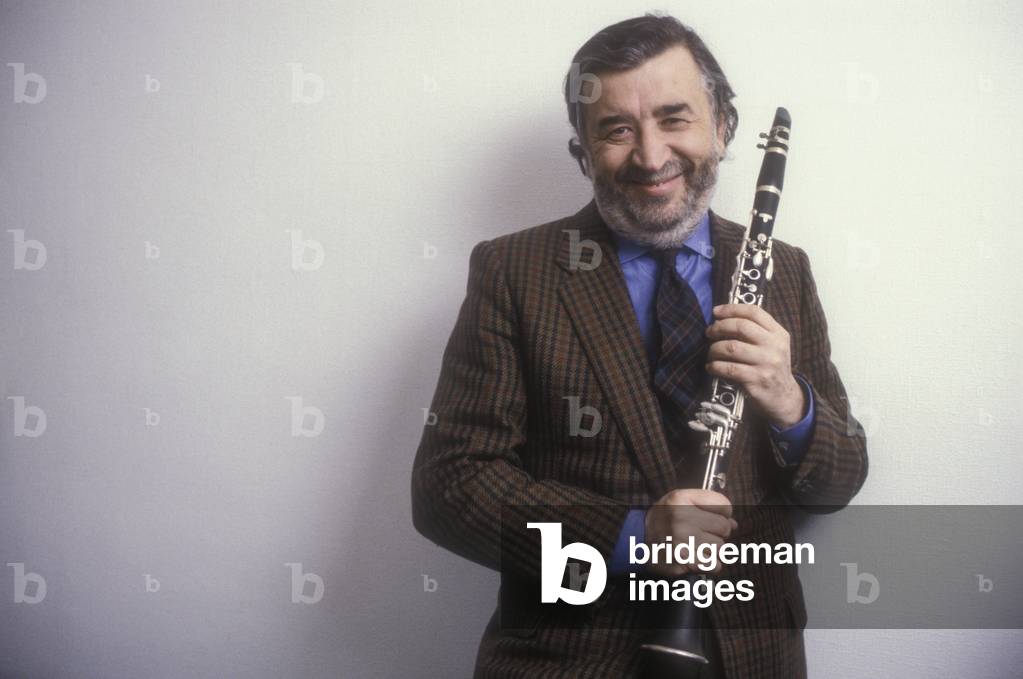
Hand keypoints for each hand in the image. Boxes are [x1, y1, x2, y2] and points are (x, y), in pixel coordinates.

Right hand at [644, 488, 736, 576]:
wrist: (636, 542)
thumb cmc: (664, 519)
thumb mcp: (678, 501)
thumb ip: (707, 506)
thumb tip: (734, 524)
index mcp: (680, 499)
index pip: (724, 506)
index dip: (722, 513)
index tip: (711, 517)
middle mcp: (681, 518)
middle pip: (725, 528)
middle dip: (717, 532)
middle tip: (700, 533)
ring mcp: (681, 542)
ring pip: (721, 548)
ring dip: (712, 549)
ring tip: (695, 545)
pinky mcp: (683, 562)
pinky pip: (714, 565)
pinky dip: (709, 564)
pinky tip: (696, 558)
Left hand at [705, 303, 804, 427]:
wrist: (784, 397)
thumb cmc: (771, 367)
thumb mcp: (772, 346)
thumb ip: (755, 331)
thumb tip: (722, 318)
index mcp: (778, 333)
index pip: (754, 312)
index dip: (732, 309)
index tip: (716, 312)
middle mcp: (775, 346)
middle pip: (741, 327)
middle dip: (719, 327)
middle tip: (709, 332)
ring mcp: (766, 363)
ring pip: (731, 347)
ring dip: (714, 349)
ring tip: (710, 353)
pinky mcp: (756, 380)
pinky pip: (729, 368)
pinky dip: (715, 366)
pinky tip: (711, 367)